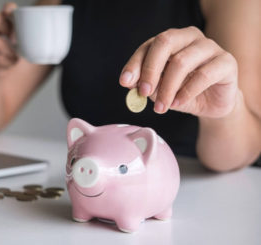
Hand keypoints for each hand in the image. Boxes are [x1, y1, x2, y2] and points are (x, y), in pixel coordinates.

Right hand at [0, 2, 17, 78]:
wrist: (0, 56)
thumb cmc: (7, 37)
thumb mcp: (11, 24)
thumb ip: (12, 15)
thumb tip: (8, 10)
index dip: (9, 31)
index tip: (17, 39)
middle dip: (9, 50)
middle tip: (18, 55)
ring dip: (6, 62)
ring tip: (14, 62)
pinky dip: (0, 70)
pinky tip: (6, 68)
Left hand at [119, 26, 238, 117]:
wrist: (212, 105)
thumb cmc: (183, 92)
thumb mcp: (160, 90)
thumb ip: (146, 83)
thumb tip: (129, 82)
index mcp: (172, 40)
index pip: (148, 45)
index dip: (135, 63)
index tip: (125, 82)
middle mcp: (190, 37)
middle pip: (164, 43)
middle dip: (150, 70)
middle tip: (143, 93)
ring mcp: (210, 47)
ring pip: (181, 61)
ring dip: (167, 88)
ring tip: (161, 107)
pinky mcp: (226, 62)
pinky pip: (203, 75)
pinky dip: (186, 92)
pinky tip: (178, 104)